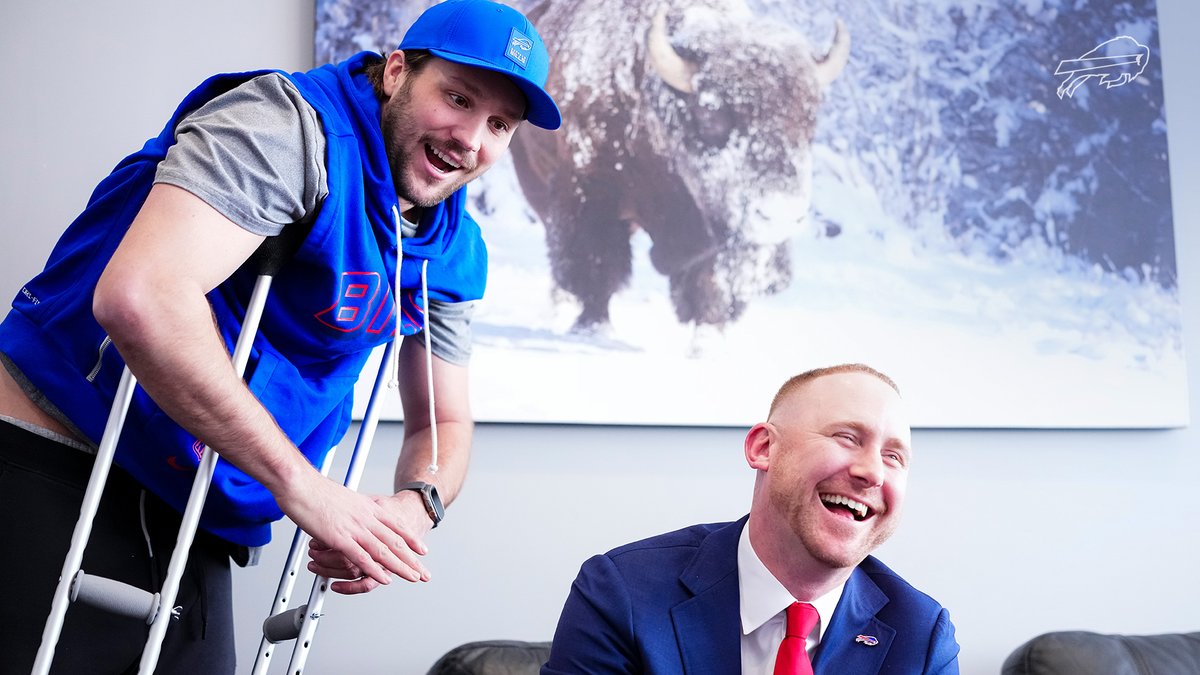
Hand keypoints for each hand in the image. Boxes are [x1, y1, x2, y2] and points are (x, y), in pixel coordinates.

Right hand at [278, 473, 433, 594]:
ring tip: (413, 578)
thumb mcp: (342, 499)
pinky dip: (375, 569)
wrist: (298, 482)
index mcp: (366, 507)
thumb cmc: (314, 490)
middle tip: (424, 572)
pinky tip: (384, 578)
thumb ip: (352, 510)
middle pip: (394, 541)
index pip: (396, 525)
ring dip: (400, 566)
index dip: (411, 539)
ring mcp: (354, 527)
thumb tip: (355, 516)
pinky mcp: (339, 537)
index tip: (422, 550)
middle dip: (411, 559)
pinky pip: (361, 556)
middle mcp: (365, 517)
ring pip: (383, 550)